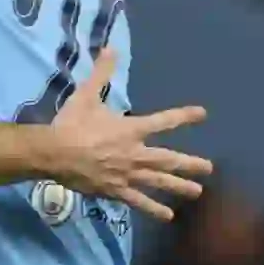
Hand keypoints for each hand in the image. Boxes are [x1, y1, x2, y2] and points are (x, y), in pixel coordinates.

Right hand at [44, 44, 210, 219]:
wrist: (54, 153)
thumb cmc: (72, 124)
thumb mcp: (87, 95)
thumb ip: (101, 73)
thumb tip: (111, 48)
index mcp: (131, 129)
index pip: (164, 121)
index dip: (184, 116)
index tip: (202, 114)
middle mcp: (135, 153)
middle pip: (168, 159)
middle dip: (191, 163)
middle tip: (209, 167)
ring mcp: (127, 174)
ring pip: (159, 182)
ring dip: (179, 186)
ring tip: (197, 191)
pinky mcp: (116, 191)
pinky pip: (138, 201)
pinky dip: (153, 209)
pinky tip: (167, 216)